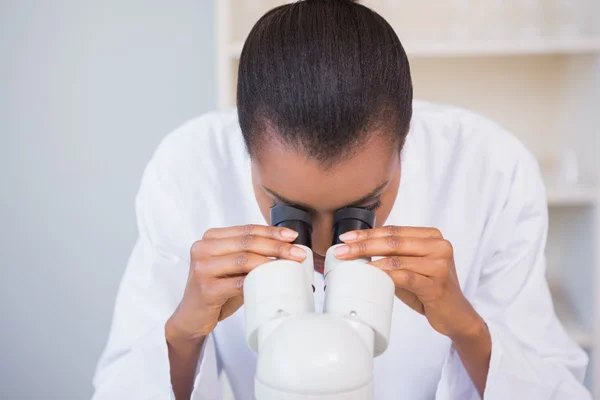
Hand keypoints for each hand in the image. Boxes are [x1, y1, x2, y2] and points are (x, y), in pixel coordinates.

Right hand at [165, 224, 306, 344]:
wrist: (191, 318)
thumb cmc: (216, 290)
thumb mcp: (232, 267)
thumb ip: (250, 255)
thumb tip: (288, 249)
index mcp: (210, 238)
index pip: (247, 229)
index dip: (272, 231)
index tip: (293, 236)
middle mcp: (203, 248)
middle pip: (247, 242)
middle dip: (277, 246)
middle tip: (298, 253)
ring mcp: (202, 268)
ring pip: (244, 259)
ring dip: (271, 262)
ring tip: (290, 266)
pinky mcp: (205, 288)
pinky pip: (238, 282)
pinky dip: (257, 280)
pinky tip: (272, 281)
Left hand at [334, 226, 483, 339]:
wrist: (456, 315)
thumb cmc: (430, 290)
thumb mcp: (411, 267)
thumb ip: (392, 256)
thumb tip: (357, 252)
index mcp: (432, 236)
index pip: (394, 231)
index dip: (368, 233)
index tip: (346, 237)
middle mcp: (439, 246)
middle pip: (393, 241)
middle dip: (363, 244)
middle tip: (342, 249)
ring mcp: (440, 264)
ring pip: (396, 257)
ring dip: (369, 259)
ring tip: (350, 263)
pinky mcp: (436, 283)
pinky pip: (404, 275)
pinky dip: (384, 274)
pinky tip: (370, 274)